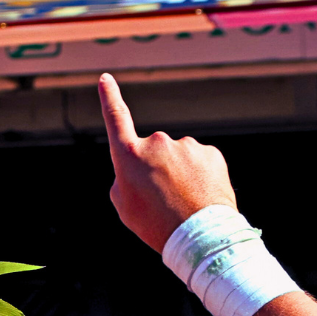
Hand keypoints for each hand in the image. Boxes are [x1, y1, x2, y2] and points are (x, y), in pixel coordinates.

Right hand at [97, 75, 236, 251]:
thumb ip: (125, 180)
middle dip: (157, 169)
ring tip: (184, 202)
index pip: (116, 118)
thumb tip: (140, 168)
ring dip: (181, 175)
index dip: (110, 97)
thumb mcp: (125, 207)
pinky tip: (200, 197)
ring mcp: (186, 145)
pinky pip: (201, 162)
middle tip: (163, 200)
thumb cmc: (156, 225)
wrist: (200, 236)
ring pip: (180, 158)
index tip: (106, 79)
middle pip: (154, 152)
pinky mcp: (210, 153)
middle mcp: (157, 142)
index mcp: (130, 155)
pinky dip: (200, 177)